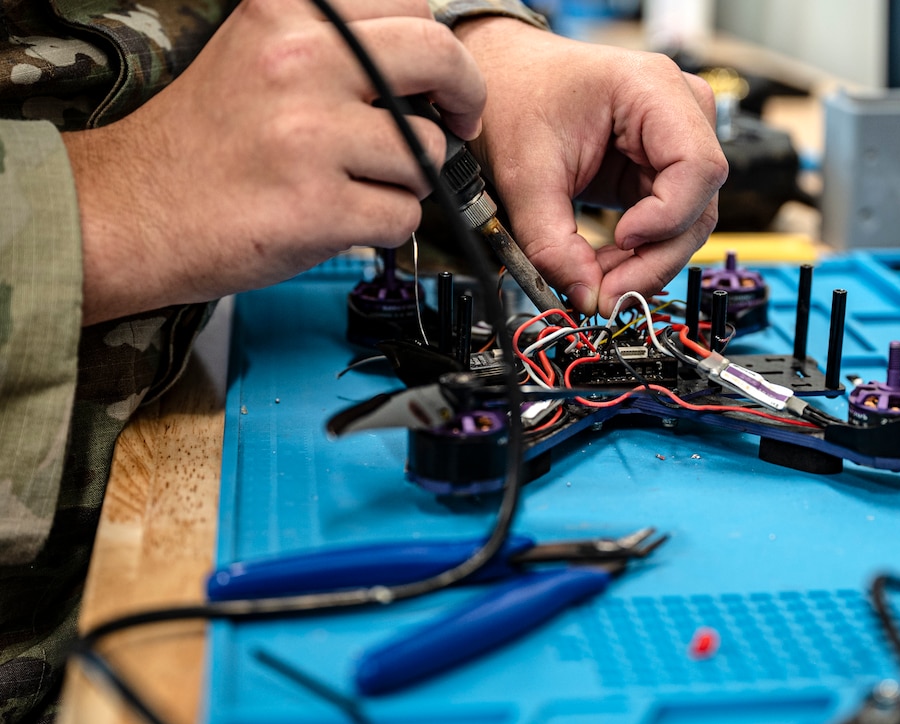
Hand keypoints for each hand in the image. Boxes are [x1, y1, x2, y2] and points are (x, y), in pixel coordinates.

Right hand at [66, 0, 485, 324]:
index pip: (410, 5)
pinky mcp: (318, 205)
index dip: (438, 50)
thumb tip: (432, 61)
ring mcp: (310, 136)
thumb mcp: (259, 51)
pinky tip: (339, 219)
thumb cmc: (207, 141)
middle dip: (467, 96)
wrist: (133, 211)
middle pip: (440, 58)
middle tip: (460, 123)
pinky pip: (402, 215)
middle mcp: (300, 62)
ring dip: (407, 180)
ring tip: (352, 184)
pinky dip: (383, 227)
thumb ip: (337, 42)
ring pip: (427, 154)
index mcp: (287, 12)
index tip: (439, 80)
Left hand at [455, 18, 727, 315]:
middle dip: (653, 258)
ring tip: (596, 283)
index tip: (621, 239)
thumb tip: (584, 296)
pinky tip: (602, 268)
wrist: (508, 81)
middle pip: (699, 204)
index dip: (667, 216)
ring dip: (644, 263)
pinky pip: (667, 226)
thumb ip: (551, 242)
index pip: (697, 166)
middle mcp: (680, 112)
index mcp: (653, 89)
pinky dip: (636, 256)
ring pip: (688, 224)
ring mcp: (677, 143)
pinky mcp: (662, 172)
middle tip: (607, 294)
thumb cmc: (518, 97)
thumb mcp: (524, 174)